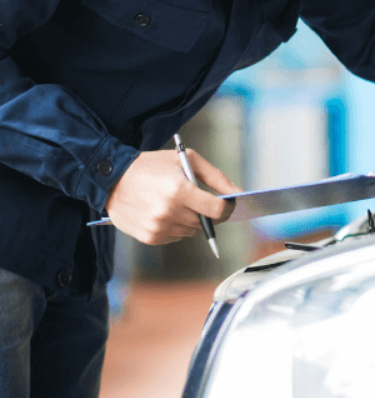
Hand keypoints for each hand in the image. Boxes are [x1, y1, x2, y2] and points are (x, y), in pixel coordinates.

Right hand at [105, 149, 241, 244]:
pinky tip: (165, 212)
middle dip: (206, 211)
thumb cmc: (152, 165)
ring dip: (191, 219)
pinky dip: (176, 227)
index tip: (228, 204)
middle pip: (204, 221)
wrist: (112, 178)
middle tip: (196, 198)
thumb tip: (238, 193)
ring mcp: (158, 227)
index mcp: (179, 190)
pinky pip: (176, 237)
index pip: (217, 209)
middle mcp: (168, 212)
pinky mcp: (149, 237)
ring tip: (177, 202)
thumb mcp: (187, 160)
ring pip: (191, 231)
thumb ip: (216, 177)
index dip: (226, 208)